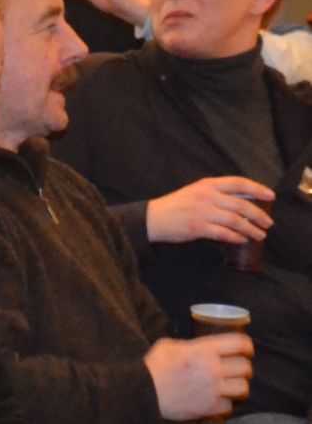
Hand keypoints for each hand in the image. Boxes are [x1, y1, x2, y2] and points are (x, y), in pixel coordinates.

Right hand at [145, 176, 274, 243]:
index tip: (271, 197)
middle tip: (268, 223)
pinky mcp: (198, 228)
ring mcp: (203, 212)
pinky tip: (241, 240)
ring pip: (236, 221)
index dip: (258, 189)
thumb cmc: (176, 205)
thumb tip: (243, 203)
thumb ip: (216, 194)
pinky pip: (223, 233)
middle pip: (242, 205)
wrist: (153, 218)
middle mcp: (207, 196)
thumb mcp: (196, 192)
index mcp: (207, 184)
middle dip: (259, 215)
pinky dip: (235, 237)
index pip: (239, 183)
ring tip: (259, 235)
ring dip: (251, 229)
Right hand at [145, 334, 252, 419]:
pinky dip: (225, 405)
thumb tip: (195, 348)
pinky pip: (229, 407)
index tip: (245, 350)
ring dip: (238, 387)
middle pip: (246, 368)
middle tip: (236, 370)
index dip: (246, 346)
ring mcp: (213, 391)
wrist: (142, 393)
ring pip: (243, 388)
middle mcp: (214, 369)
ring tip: (230, 387)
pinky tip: (217, 401)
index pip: (240, 344)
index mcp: (204, 350)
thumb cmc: (152, 366)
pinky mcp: (209, 408)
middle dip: (242, 368)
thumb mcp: (167, 345)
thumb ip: (187, 345)